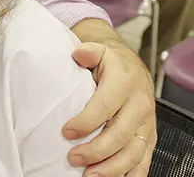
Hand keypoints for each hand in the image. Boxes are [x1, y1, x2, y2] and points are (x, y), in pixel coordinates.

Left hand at [63, 43, 155, 175]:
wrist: (131, 67)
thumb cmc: (110, 63)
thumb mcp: (99, 51)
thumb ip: (88, 52)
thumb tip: (78, 54)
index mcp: (124, 83)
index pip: (105, 106)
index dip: (86, 122)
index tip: (66, 132)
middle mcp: (139, 105)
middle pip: (120, 134)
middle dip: (96, 151)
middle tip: (74, 158)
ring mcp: (146, 124)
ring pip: (133, 152)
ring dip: (111, 168)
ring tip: (89, 175)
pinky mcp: (149, 137)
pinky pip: (143, 160)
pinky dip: (130, 174)